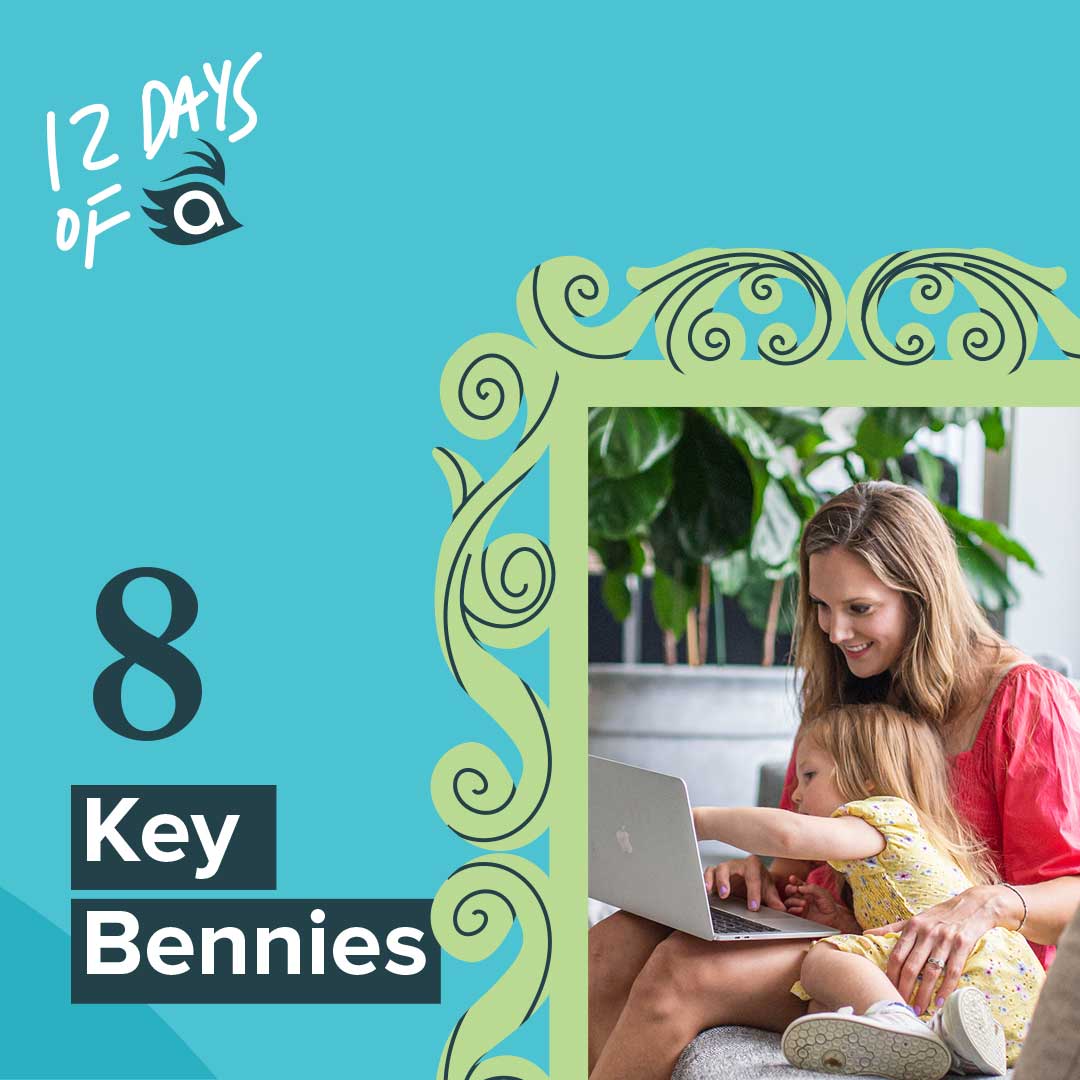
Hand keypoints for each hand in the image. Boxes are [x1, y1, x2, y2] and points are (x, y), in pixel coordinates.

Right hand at [703, 855, 784, 911]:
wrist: (753, 879)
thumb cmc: (760, 882)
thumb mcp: (769, 890)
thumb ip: (774, 899)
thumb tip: (782, 909)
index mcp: (753, 865)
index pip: (752, 877)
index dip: (753, 893)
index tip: (753, 908)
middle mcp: (737, 864)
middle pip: (729, 867)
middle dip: (725, 881)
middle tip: (726, 895)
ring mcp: (725, 869)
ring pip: (716, 870)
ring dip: (713, 880)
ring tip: (712, 892)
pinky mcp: (716, 875)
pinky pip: (708, 874)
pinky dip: (705, 881)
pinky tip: (706, 892)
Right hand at [783, 876, 861, 932]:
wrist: (832, 918)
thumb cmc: (829, 904)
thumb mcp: (822, 892)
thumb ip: (812, 888)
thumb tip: (799, 887)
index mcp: (806, 890)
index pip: (797, 883)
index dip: (793, 880)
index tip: (792, 878)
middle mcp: (801, 897)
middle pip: (789, 891)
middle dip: (790, 889)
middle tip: (795, 890)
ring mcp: (799, 906)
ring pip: (789, 901)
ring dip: (794, 901)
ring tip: (804, 903)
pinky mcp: (799, 915)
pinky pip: (791, 912)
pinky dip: (794, 909)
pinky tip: (801, 909)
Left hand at [865, 884, 1003, 1014]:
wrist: (973, 906)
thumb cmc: (940, 916)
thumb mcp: (915, 919)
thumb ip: (892, 928)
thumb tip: (866, 934)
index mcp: (913, 926)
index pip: (896, 954)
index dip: (890, 974)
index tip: (886, 989)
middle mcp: (927, 933)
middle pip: (911, 966)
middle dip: (904, 988)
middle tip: (900, 1005)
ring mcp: (945, 939)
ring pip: (931, 972)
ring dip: (923, 993)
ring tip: (918, 1009)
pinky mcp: (963, 945)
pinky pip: (952, 971)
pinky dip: (946, 988)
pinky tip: (940, 1001)